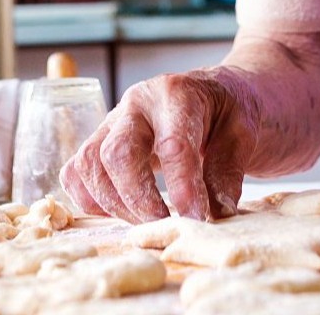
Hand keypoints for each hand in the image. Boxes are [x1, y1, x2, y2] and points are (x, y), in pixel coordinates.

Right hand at [61, 69, 249, 221]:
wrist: (216, 95)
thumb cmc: (230, 111)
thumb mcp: (244, 133)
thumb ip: (227, 172)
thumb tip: (216, 213)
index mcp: (177, 94)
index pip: (172, 144)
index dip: (182, 187)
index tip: (195, 218)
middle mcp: (137, 103)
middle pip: (116, 153)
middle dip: (139, 200)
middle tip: (167, 225)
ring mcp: (113, 121)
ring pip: (89, 164)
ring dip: (115, 203)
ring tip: (148, 221)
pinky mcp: (100, 141)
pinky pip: (76, 171)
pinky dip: (90, 198)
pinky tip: (120, 212)